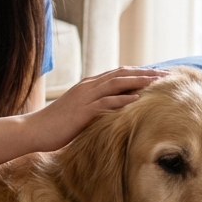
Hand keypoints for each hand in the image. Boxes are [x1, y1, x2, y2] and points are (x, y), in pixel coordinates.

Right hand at [25, 67, 167, 151]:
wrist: (34, 129)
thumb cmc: (56, 125)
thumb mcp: (78, 112)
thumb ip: (94, 108)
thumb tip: (112, 113)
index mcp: (88, 85)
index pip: (118, 73)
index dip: (139, 72)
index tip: (157, 74)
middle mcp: (88, 86)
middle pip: (122, 74)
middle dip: (145, 73)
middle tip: (166, 75)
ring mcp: (85, 97)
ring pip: (117, 83)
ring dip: (139, 82)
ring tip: (158, 82)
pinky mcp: (82, 110)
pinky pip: (106, 102)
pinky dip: (123, 99)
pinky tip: (138, 100)